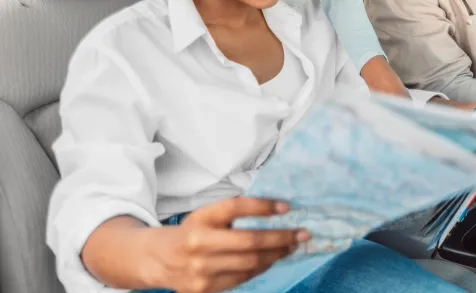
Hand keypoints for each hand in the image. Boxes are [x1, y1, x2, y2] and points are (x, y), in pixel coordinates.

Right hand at [143, 197, 308, 292]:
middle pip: (250, 241)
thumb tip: (277, 210)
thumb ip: (235, 212)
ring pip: (250, 263)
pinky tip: (272, 259)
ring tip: (292, 246)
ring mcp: (201, 270)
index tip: (287, 207)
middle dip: (281, 238)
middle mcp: (199, 244)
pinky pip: (242, 278)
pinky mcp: (204, 289)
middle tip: (302, 233)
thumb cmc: (192, 231)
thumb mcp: (207, 215)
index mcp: (201, 219)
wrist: (157, 259)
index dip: (263, 206)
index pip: (235, 208)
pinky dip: (262, 268)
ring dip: (277, 254)